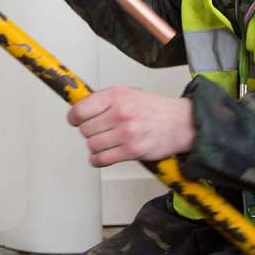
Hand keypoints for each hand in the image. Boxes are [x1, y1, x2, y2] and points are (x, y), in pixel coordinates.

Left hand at [67, 87, 195, 166]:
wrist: (181, 123)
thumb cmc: (155, 109)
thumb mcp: (129, 94)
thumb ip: (105, 101)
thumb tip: (80, 108)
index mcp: (117, 96)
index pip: (80, 109)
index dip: (73, 117)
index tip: (75, 120)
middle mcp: (120, 113)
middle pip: (84, 129)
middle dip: (88, 131)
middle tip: (98, 131)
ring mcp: (126, 133)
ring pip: (92, 145)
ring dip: (94, 146)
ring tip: (104, 142)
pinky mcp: (132, 151)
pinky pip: (102, 159)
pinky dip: (97, 160)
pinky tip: (102, 156)